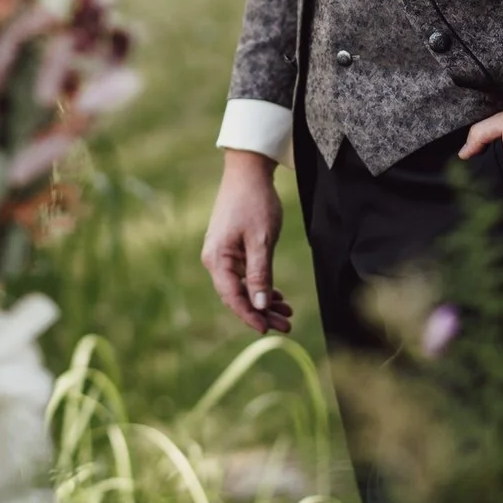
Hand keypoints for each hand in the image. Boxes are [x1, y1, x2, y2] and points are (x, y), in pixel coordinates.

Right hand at [201, 150, 292, 333]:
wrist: (248, 172)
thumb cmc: (254, 203)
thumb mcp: (261, 240)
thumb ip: (260, 274)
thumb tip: (259, 306)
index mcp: (217, 259)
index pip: (233, 298)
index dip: (250, 316)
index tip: (268, 330)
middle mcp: (215, 260)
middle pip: (238, 296)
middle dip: (262, 312)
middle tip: (287, 325)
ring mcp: (222, 254)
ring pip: (243, 287)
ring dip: (264, 301)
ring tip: (287, 313)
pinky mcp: (231, 248)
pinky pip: (244, 275)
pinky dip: (261, 286)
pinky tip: (277, 295)